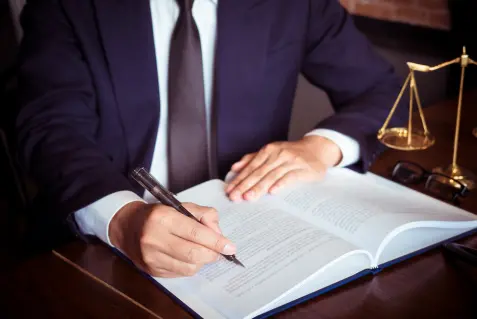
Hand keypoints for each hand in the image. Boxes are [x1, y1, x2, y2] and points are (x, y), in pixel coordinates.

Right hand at [109, 201, 235, 277]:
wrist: (128, 226)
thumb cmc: (159, 214)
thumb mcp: (181, 205)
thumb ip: (204, 215)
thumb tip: (219, 234)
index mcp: (163, 218)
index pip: (196, 233)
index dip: (216, 242)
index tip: (230, 247)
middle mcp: (154, 238)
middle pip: (193, 253)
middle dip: (212, 254)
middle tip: (220, 251)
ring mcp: (152, 257)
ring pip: (189, 267)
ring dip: (202, 261)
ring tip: (203, 251)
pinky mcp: (152, 269)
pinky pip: (180, 273)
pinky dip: (191, 266)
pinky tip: (189, 257)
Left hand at [225, 135, 341, 200]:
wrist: (317, 149)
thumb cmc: (291, 153)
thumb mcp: (272, 152)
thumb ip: (252, 159)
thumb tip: (234, 168)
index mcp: (268, 150)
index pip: (251, 166)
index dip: (239, 179)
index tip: (230, 190)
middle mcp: (278, 154)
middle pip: (259, 172)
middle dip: (245, 185)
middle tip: (235, 197)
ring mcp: (291, 161)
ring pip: (272, 175)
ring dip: (259, 187)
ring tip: (249, 197)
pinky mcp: (303, 169)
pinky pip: (290, 177)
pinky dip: (281, 184)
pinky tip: (272, 192)